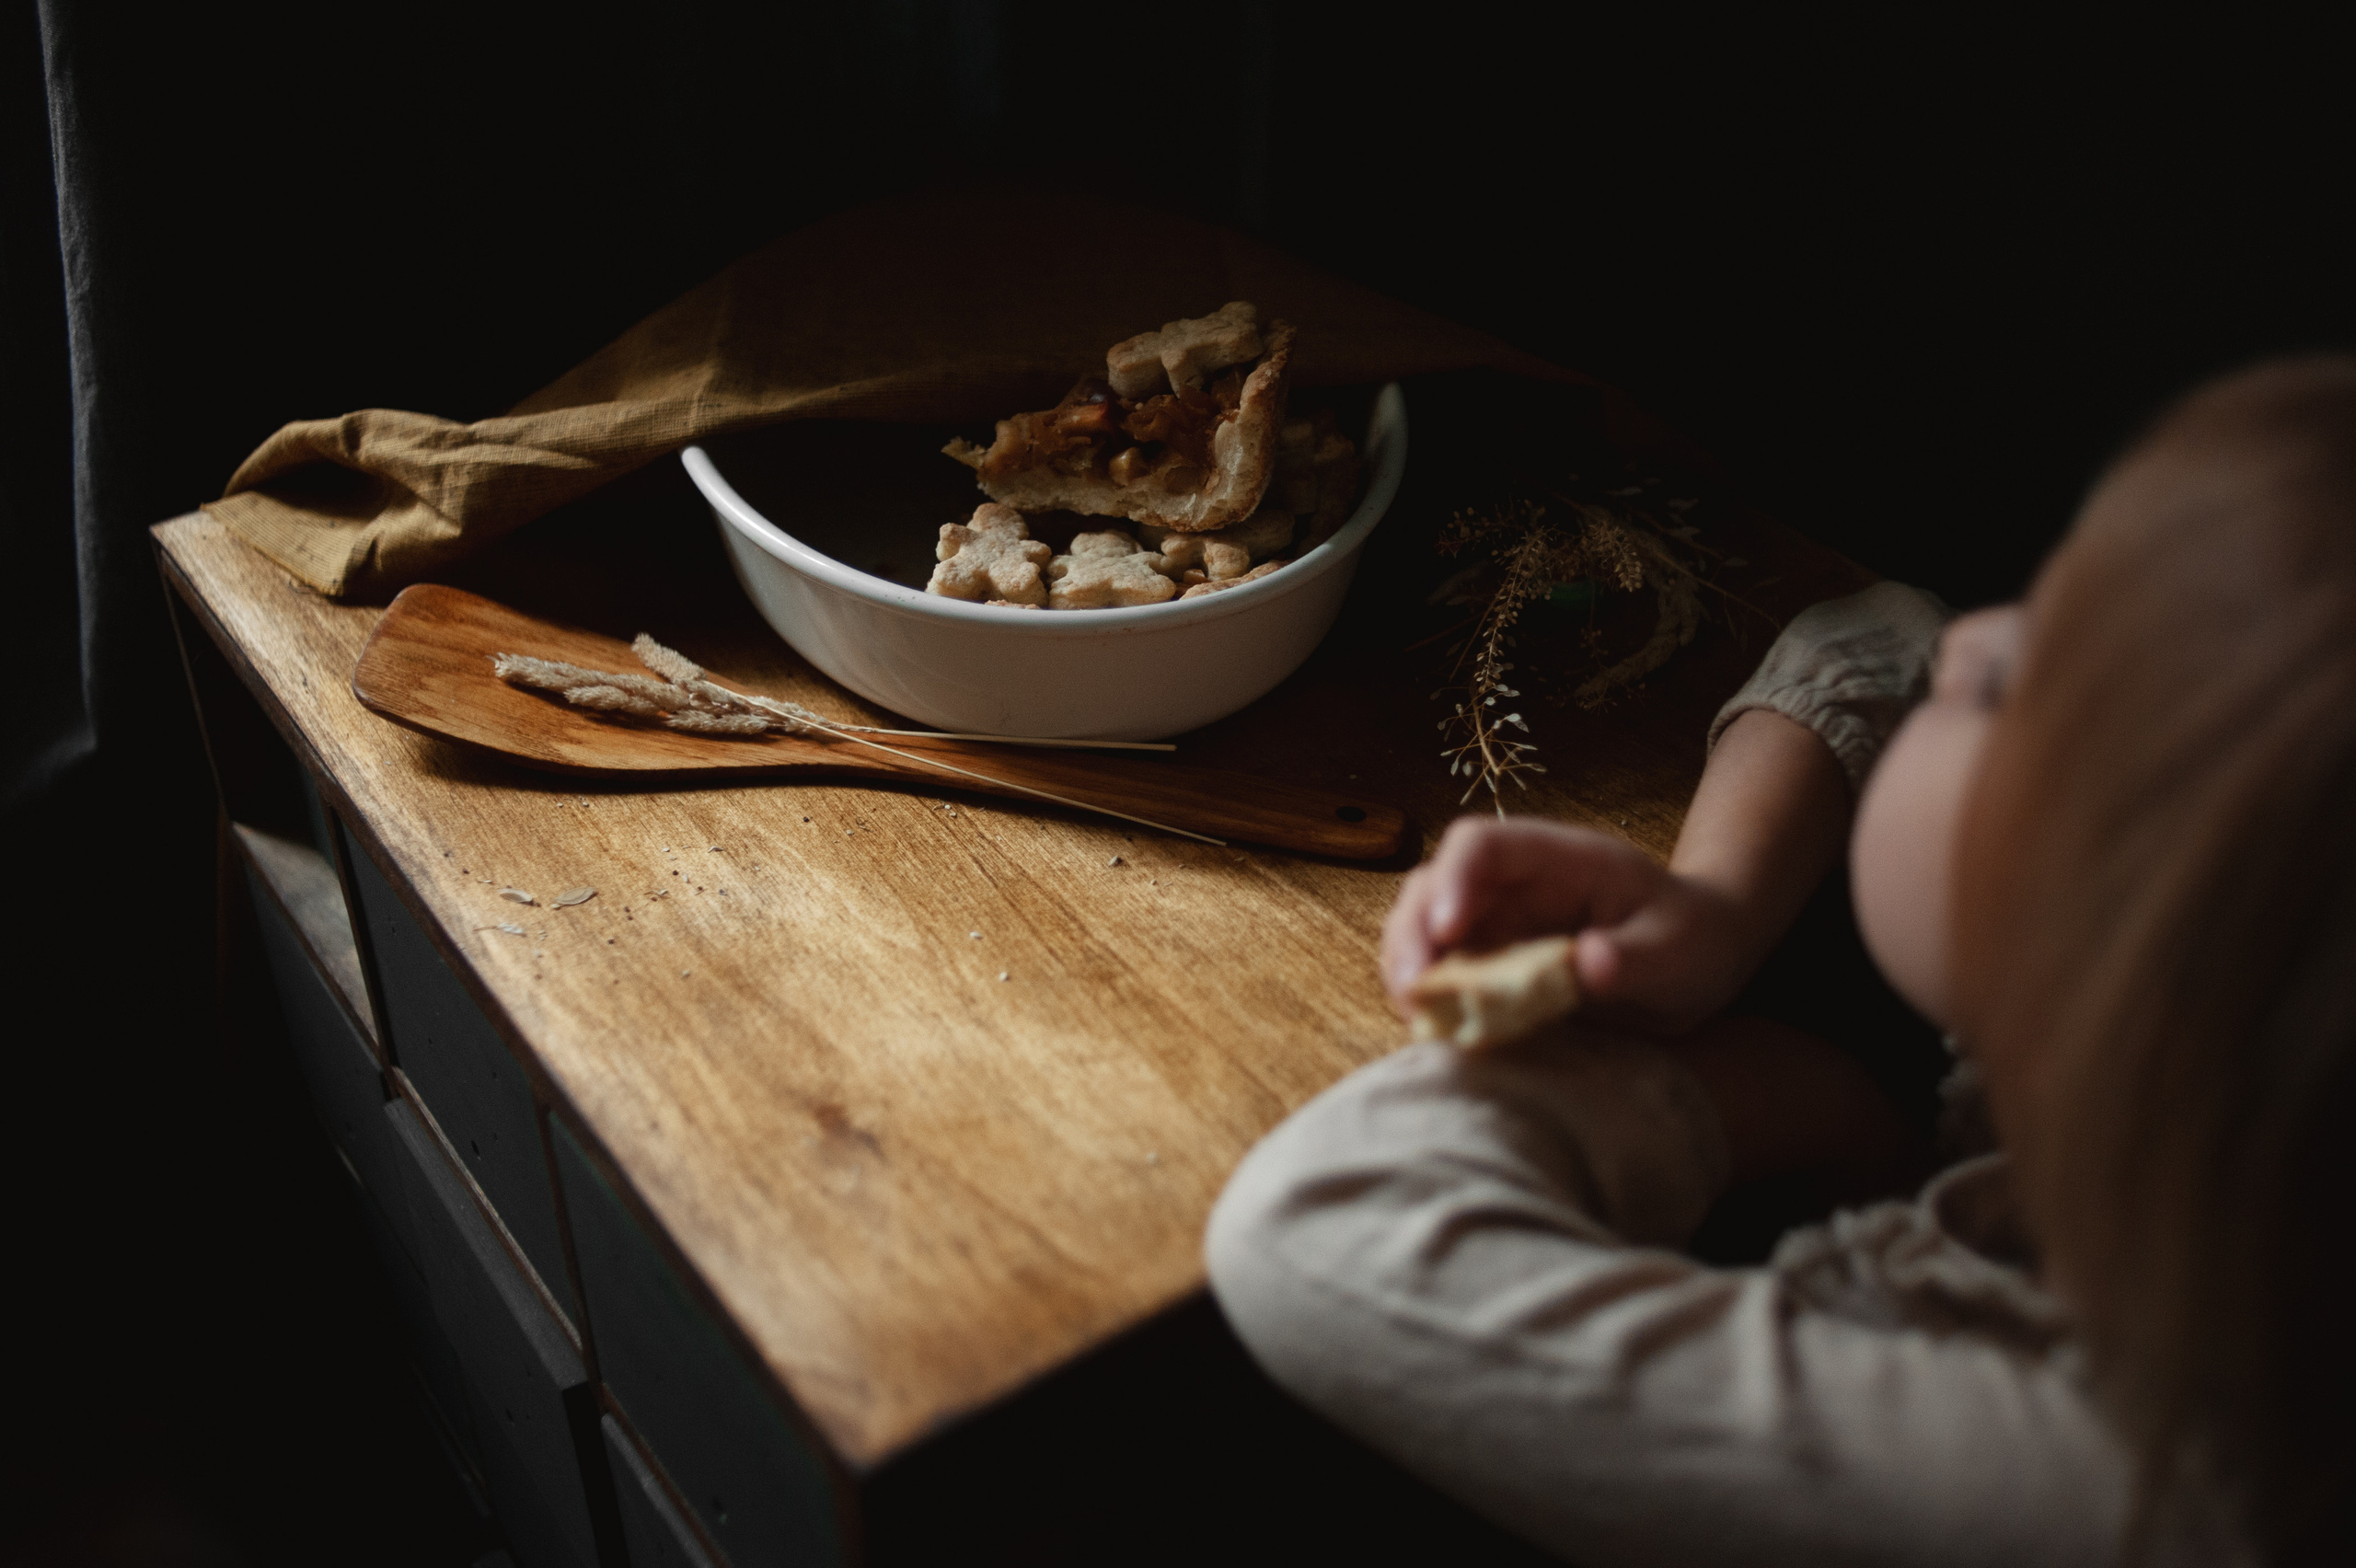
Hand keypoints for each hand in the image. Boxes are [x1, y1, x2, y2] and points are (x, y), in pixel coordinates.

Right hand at [1381, 817, 1769, 1035]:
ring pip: (1423, 925)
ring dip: (1408, 965)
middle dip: (1412, 933)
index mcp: (1557, 858)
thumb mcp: (1679, 951)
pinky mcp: (1492, 960)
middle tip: (1414, 990)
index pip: (1481, 845)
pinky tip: (1433, 1025)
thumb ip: (1636, 958)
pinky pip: (1442, 969)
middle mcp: (1513, 883)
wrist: (1700, 955)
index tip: (1448, 933)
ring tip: (1417, 1013)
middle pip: (1433, 884)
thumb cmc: (1694, 939)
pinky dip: (1427, 995)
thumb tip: (1586, 965)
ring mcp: (1497, 920)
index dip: (1454, 882)